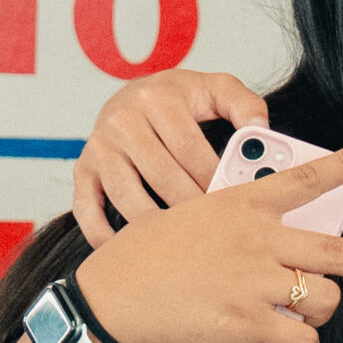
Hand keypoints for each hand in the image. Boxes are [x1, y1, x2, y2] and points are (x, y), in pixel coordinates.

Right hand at [73, 68, 270, 246]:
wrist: (134, 94)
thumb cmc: (180, 100)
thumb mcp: (216, 88)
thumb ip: (244, 103)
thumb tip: (259, 128)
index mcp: (157, 99)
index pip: (188, 146)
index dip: (214, 177)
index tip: (236, 202)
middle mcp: (122, 121)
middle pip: (161, 174)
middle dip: (192, 206)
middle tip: (218, 232)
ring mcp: (99, 148)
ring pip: (127, 194)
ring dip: (155, 225)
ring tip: (184, 248)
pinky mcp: (83, 171)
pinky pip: (87, 208)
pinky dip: (103, 235)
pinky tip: (128, 254)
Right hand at [73, 140, 342, 342]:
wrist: (110, 296)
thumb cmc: (142, 258)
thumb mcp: (188, 217)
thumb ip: (233, 224)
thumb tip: (268, 250)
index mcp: (243, 205)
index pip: (307, 178)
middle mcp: (258, 239)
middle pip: (337, 252)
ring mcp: (256, 281)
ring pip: (324, 300)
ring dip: (322, 313)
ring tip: (307, 317)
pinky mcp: (247, 322)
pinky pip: (300, 340)